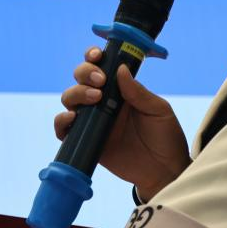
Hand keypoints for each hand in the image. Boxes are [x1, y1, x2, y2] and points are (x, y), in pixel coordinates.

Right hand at [54, 47, 190, 200]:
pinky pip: (64, 130)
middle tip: (100, 82)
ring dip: (76, 93)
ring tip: (94, 98)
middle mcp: (103, 102)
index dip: (93, 57)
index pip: (101, 66)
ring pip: (70, 99)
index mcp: (121, 90)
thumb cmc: (165, 138)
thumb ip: (139, 92)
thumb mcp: (158, 111)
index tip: (97, 55)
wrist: (164, 172)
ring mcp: (93, 122)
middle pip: (81, 79)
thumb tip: (120, 69)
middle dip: (85, 73)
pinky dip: (61, 121)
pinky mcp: (86, 142)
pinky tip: (72, 118)